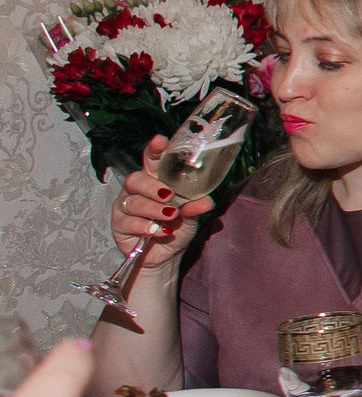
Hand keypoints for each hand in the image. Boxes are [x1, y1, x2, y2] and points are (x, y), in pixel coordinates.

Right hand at [108, 136, 214, 277]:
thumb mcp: (191, 216)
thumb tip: (207, 201)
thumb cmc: (176, 228)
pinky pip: (128, 222)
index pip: (151, 160)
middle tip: (168, 196)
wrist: (165, 256)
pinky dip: (145, 226)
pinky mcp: (119, 225)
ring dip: (152, 209)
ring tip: (170, 217)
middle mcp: (137, 190)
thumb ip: (196, 206)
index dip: (154, 150)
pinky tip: (157, 231)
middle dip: (152, 186)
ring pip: (132, 201)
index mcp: (156, 180)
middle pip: (136, 179)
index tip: (160, 140)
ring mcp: (125, 207)